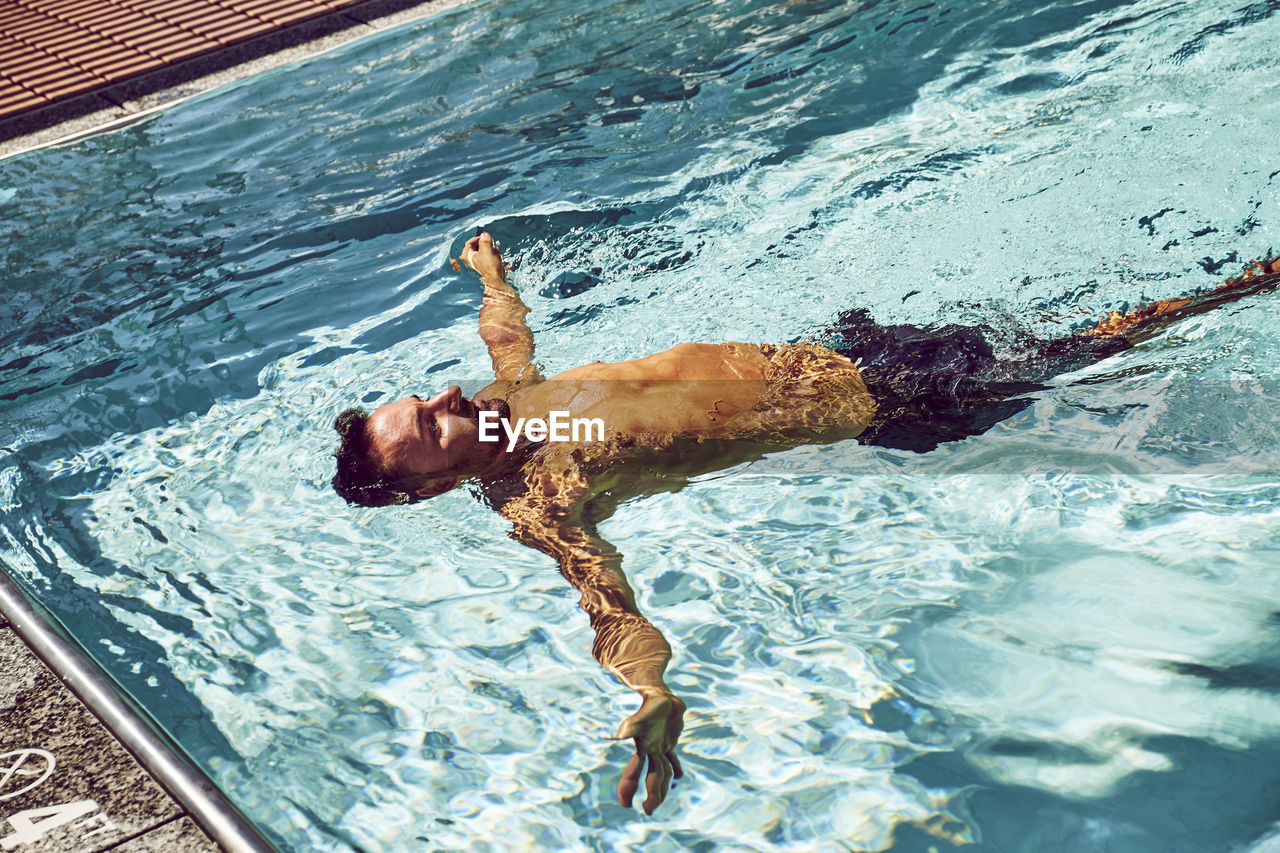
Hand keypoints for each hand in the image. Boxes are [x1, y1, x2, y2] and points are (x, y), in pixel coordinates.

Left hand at [456, 231, 505, 279]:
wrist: (496, 281)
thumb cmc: (490, 267)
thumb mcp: (487, 250)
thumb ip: (485, 240)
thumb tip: (484, 234)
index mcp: (466, 256)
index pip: (469, 242)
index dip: (478, 238)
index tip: (486, 237)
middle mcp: (468, 260)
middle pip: (475, 247)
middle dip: (485, 244)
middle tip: (491, 243)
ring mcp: (475, 264)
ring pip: (481, 251)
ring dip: (489, 249)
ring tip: (494, 251)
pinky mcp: (481, 267)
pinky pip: (485, 257)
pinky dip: (490, 255)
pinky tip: (496, 256)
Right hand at [613, 690, 685, 814]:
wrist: (659, 692)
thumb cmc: (651, 704)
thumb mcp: (642, 716)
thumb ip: (631, 727)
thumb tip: (618, 736)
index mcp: (643, 748)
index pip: (634, 773)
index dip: (629, 788)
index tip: (626, 804)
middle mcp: (650, 750)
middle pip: (651, 776)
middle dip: (651, 794)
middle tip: (649, 811)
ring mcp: (660, 746)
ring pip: (662, 771)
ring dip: (662, 785)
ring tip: (660, 800)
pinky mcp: (669, 740)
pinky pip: (672, 758)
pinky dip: (675, 767)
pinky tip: (679, 776)